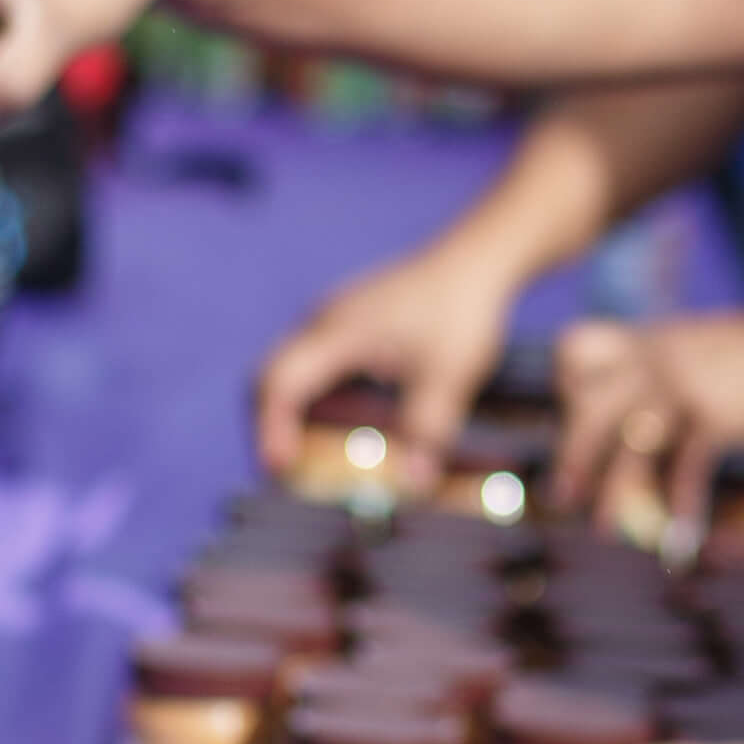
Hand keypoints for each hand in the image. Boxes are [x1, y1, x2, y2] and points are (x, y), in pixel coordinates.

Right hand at [253, 237, 523, 482]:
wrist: (475, 260)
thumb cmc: (462, 311)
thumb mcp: (450, 376)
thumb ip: (429, 430)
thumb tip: (414, 484)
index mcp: (339, 334)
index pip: (280, 381)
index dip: (270, 428)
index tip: (280, 467)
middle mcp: (324, 322)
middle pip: (270, 376)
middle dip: (268, 425)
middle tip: (284, 472)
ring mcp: (333, 318)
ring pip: (289, 367)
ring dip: (288, 411)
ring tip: (306, 455)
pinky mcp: (347, 321)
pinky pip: (311, 361)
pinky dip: (310, 396)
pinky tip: (339, 423)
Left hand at [543, 310, 743, 528]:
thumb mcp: (701, 342)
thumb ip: (668, 362)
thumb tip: (649, 399)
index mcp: (649, 339)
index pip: (578, 348)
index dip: (567, 382)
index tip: (570, 410)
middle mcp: (656, 360)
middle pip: (592, 408)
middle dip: (574, 456)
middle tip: (560, 498)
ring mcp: (683, 387)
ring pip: (631, 446)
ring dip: (615, 493)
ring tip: (602, 531)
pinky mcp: (714, 416)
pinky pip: (685, 469)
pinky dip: (681, 508)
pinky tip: (679, 543)